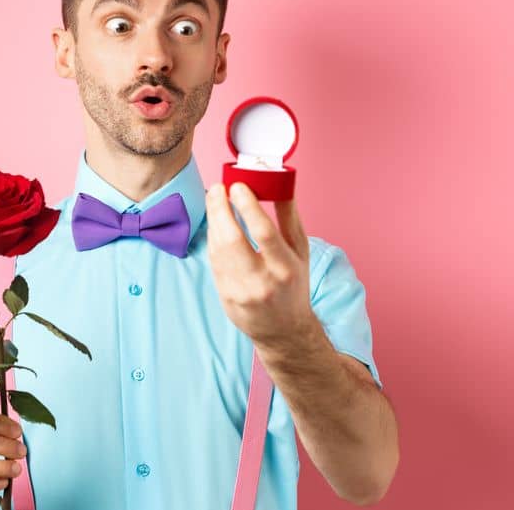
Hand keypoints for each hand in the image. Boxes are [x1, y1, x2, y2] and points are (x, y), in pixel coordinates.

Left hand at [204, 182, 319, 350]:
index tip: (238, 186)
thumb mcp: (300, 252)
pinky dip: (213, 238)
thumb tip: (281, 183)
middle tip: (218, 189)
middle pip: (232, 239)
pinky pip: (214, 260)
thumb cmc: (293, 283)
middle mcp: (262, 281)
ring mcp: (240, 291)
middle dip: (220, 209)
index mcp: (286, 268)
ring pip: (218, 249)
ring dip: (214, 220)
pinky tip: (216, 224)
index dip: (248, 206)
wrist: (283, 329)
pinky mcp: (225, 296)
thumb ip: (289, 218)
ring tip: (216, 200)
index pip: (264, 233)